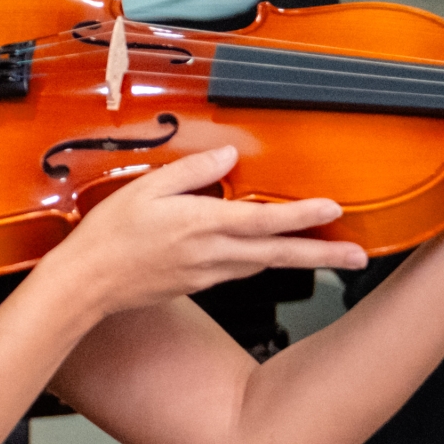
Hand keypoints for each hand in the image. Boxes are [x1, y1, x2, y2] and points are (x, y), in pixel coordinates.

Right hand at [32, 146, 366, 318]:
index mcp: (201, 225)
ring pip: (262, 264)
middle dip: (322, 255)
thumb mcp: (144, 190)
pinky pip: (239, 271)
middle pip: (278, 254)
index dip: (301, 216)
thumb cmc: (107, 237)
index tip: (332, 209)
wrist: (86, 285)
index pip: (263, 221)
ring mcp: (207, 274)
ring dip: (298, 259)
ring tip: (328, 254)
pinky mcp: (197, 285)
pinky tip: (267, 255)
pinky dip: (262, 261)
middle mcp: (211, 254)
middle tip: (358, 257)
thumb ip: (189, 172)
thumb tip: (227, 158)